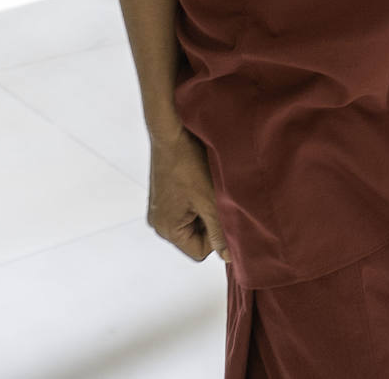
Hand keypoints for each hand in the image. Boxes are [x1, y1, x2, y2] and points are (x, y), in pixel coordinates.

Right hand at [147, 126, 230, 262]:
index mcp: (167, 230)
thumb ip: (219, 231)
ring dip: (205, 207)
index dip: (216, 235)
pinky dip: (197, 198)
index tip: (221, 210)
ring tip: (207, 186)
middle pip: (196, 238)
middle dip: (210, 220)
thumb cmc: (189, 164)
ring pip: (193, 221)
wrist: (172, 131)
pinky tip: (200, 180)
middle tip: (216, 196)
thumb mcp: (209, 200)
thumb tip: (229, 258)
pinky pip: (186, 208)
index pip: (200, 252)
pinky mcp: (163, 196)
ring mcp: (159, 209)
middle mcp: (159, 223)